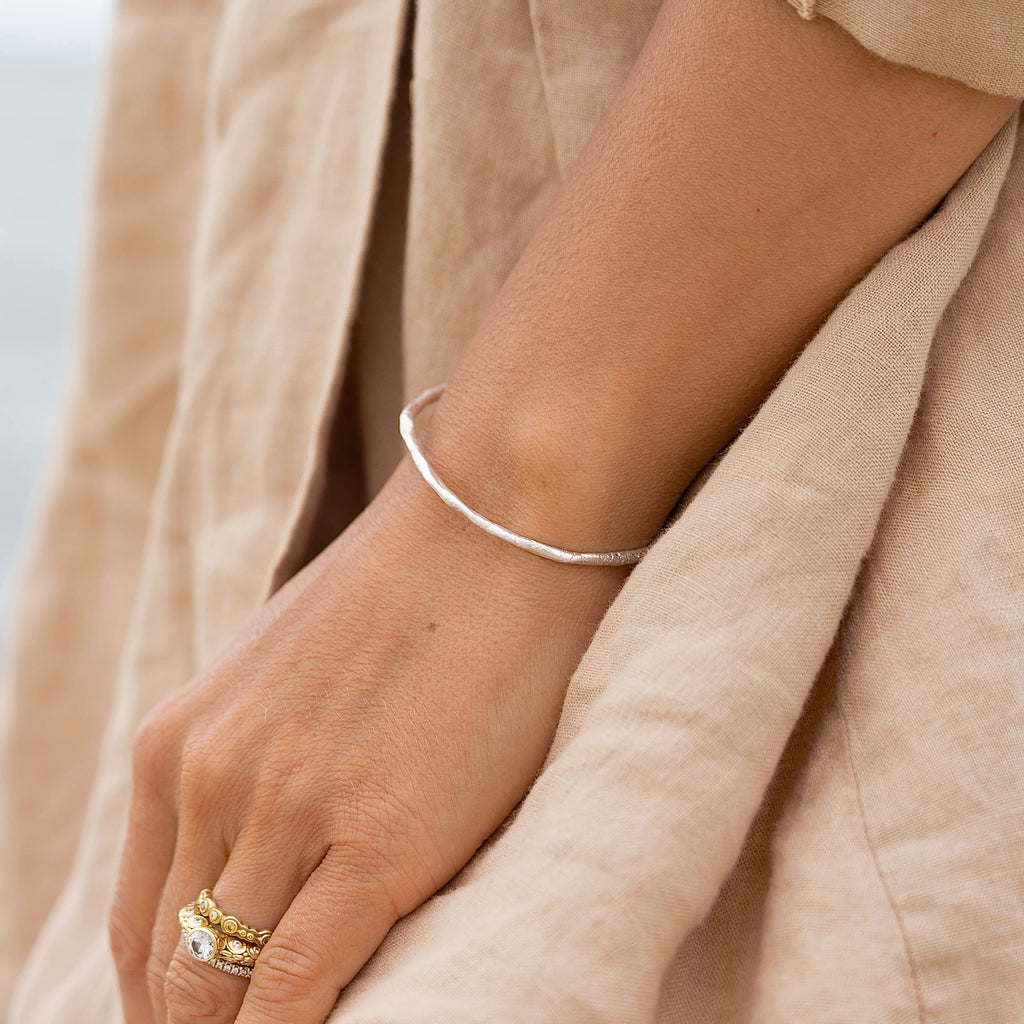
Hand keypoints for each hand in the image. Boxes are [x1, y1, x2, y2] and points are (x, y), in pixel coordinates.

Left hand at [109, 458, 625, 1023]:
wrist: (497, 523)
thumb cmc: (410, 595)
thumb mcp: (287, 675)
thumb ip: (254, 763)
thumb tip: (258, 857)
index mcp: (178, 744)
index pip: (139, 925)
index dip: (164, 999)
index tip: (210, 1019)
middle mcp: (212, 781)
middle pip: (173, 972)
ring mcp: (291, 812)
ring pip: (225, 991)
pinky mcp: (380, 843)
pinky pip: (302, 990)